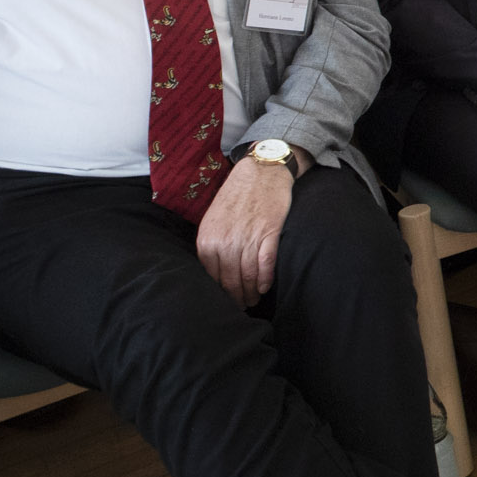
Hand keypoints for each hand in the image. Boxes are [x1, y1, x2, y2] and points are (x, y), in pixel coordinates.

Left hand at [194, 152, 300, 305]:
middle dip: (237, 297)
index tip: (228, 300)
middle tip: (243, 305)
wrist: (260, 170)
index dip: (221, 293)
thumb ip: (213, 244)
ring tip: (254, 299)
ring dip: (251, 291)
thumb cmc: (237, 195)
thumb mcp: (214, 219)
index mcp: (208, 239)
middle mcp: (225, 241)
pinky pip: (265, 263)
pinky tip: (264, 286)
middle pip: (230, 280)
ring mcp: (247, 237)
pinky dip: (265, 278)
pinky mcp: (268, 232)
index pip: (212, 277)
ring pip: (248, 274)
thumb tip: (216, 271)